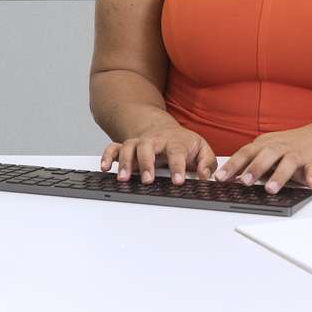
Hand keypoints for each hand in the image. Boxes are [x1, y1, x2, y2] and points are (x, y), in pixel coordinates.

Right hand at [99, 122, 214, 184]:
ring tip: (123, 178)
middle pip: (148, 147)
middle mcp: (155, 141)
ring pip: (129, 147)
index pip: (176, 152)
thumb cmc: (183, 144)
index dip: (177, 166)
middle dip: (146, 163)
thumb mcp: (201, 150)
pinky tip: (105, 167)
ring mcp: (139, 143)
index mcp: (175, 142)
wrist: (165, 130)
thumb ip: (206, 164)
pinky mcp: (126, 147)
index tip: (178, 181)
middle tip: (148, 179)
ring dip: (124, 162)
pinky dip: (107, 156)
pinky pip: (113, 148)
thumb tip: (205, 177)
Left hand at [213, 126, 311, 192]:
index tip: (220, 178)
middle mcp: (281, 147)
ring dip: (279, 176)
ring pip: (288, 162)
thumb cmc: (288, 147)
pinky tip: (310, 183)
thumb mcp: (267, 150)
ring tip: (270, 189)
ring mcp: (299, 154)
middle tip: (244, 182)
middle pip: (267, 155)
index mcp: (266, 144)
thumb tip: (229, 179)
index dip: (233, 165)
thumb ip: (251, 163)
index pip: (246, 152)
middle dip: (255, 168)